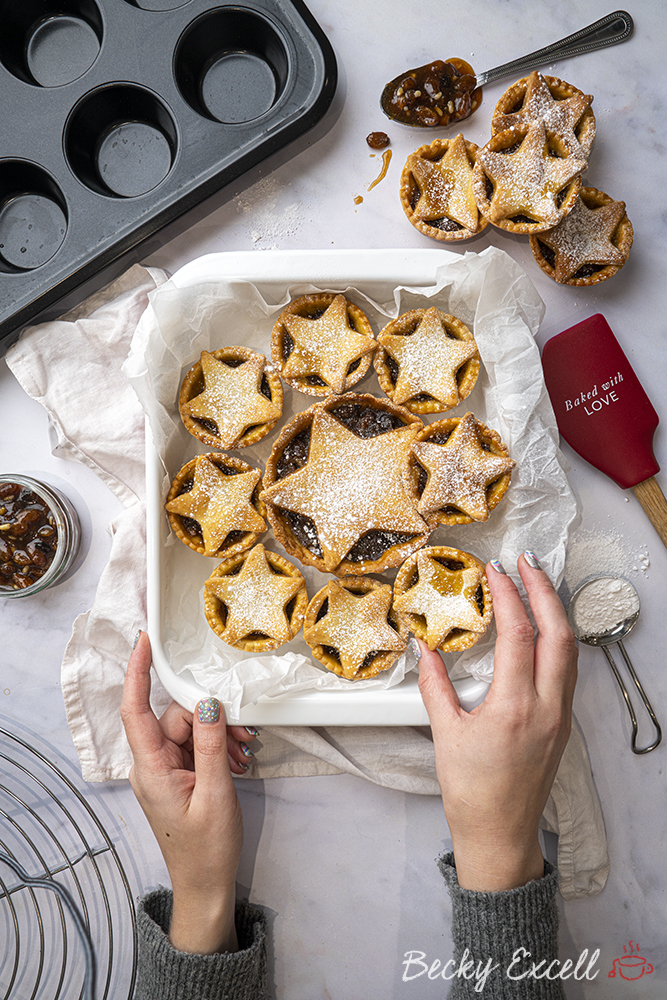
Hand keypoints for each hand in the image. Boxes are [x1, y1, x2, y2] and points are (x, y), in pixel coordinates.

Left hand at [121, 631, 258, 952]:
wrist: (205, 886)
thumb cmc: (207, 849)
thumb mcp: (216, 793)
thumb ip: (212, 744)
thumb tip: (208, 702)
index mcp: (151, 769)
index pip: (135, 709)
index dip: (137, 672)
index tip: (144, 641)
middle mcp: (151, 765)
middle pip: (175, 716)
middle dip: (210, 715)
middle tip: (244, 733)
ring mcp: (164, 770)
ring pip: (190, 729)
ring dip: (219, 734)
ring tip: (243, 753)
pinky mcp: (177, 775)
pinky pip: (195, 745)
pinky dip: (218, 747)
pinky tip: (236, 760)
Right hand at [417, 553, 576, 891]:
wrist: (500, 834)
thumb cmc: (472, 792)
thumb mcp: (445, 734)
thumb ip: (435, 685)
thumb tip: (424, 648)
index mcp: (515, 707)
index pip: (518, 634)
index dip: (508, 596)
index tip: (495, 571)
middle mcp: (547, 707)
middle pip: (558, 632)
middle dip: (543, 590)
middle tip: (526, 562)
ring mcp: (561, 715)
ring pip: (570, 649)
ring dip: (555, 612)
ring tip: (536, 585)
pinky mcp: (563, 723)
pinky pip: (568, 669)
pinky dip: (557, 638)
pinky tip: (542, 629)